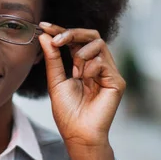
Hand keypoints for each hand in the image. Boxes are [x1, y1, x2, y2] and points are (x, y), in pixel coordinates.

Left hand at [38, 22, 125, 159]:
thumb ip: (52, 58)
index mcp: (83, 64)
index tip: (43, 26)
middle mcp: (98, 65)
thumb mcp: (55, 81)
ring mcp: (109, 72)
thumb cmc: (67, 111)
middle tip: (56, 39)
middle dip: (72, 33)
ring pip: (98, 44)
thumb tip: (44, 36)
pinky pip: (102, 61)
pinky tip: (84, 80)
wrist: (77, 133)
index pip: (75, 40)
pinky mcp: (117, 81)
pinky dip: (89, 67)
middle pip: (91, 35)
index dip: (60, 30)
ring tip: (74, 72)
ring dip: (80, 54)